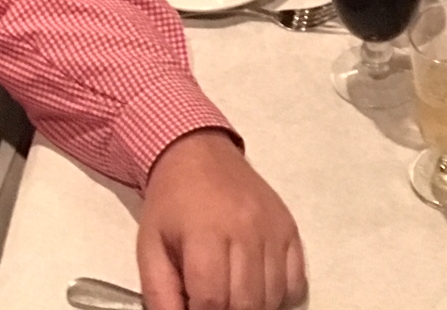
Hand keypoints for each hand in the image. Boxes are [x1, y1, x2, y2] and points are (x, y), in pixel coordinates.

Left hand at [139, 130, 306, 309]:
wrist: (198, 153)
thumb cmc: (171, 204)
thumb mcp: (150, 247)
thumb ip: (160, 294)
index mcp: (206, 234)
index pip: (212, 300)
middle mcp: (246, 230)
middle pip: (247, 303)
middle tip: (213, 305)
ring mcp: (273, 229)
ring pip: (273, 296)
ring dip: (253, 309)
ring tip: (232, 298)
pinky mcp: (290, 228)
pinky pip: (296, 282)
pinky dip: (280, 296)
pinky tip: (258, 289)